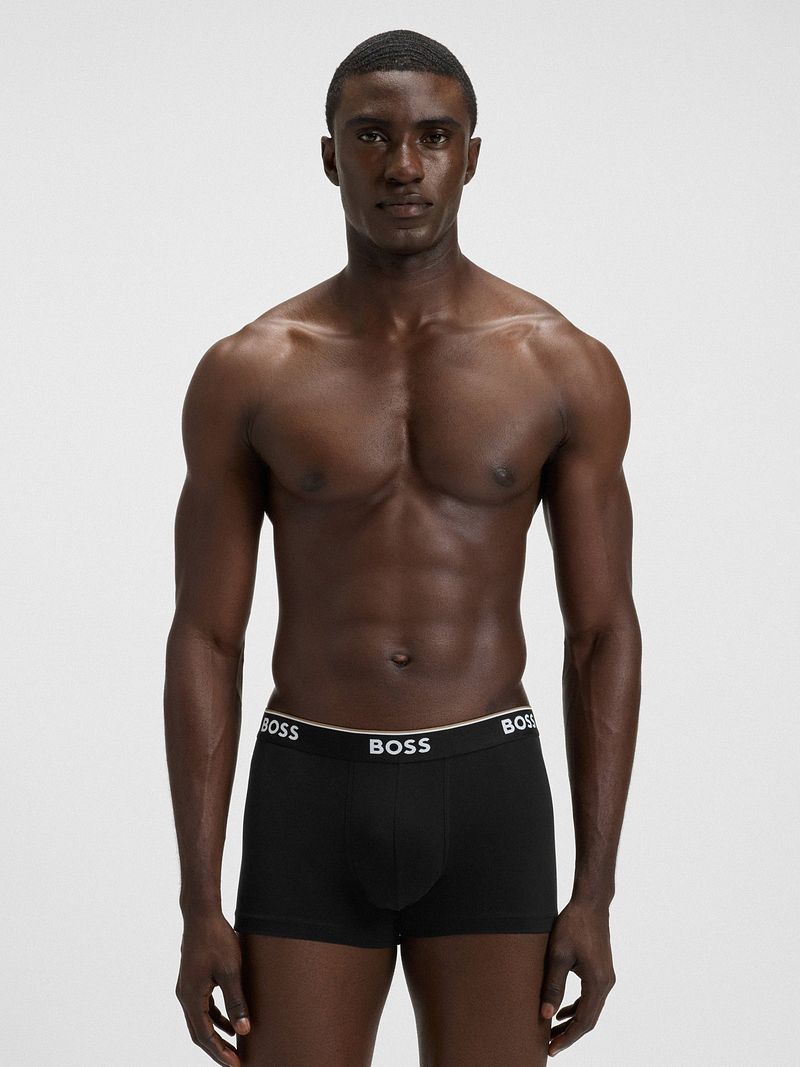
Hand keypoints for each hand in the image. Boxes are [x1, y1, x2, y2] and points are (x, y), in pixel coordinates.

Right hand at [175, 911, 250, 1065]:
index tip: (235, 1064)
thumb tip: (244, 1030)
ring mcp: (187, 988)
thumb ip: (236, 1002)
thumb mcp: (231, 972)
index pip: (204, 1035)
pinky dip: (215, 1017)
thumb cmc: (216, 940)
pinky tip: (230, 1021)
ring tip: (234, 1045)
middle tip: (234, 1061)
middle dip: (216, 1048)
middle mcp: (185, 996)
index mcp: (191, 997)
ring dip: (216, 1034)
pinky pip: (203, 1007)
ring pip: (200, 1020)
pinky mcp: (193, 980)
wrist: (202, 915)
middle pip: (199, 1032)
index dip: (220, 1052)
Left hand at [539, 898, 615, 1056]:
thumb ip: (553, 986)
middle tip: (550, 1046)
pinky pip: (590, 998)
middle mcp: (606, 983)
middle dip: (570, 1034)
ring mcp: (606, 977)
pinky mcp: (601, 971)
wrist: (590, 903)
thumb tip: (545, 1014)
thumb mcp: (558, 955)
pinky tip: (562, 1011)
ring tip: (553, 1032)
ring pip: (590, 1010)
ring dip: (573, 1022)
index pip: (583, 1021)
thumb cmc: (573, 925)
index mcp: (597, 982)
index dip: (567, 1038)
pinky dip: (577, 1008)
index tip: (551, 1049)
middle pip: (589, 1020)